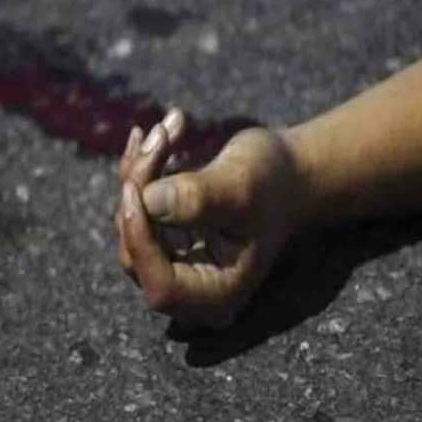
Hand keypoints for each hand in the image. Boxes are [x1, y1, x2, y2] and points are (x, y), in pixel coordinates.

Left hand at [115, 109, 299, 327]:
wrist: (290, 172)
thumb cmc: (275, 182)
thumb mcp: (242, 186)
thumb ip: (200, 199)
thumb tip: (148, 201)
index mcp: (219, 295)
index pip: (162, 287)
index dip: (141, 242)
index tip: (134, 188)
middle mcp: (193, 287)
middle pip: (137, 250)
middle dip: (140, 187)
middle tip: (160, 136)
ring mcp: (176, 263)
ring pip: (131, 224)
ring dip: (140, 170)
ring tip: (169, 127)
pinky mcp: (166, 238)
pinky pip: (137, 207)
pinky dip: (142, 168)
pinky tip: (156, 132)